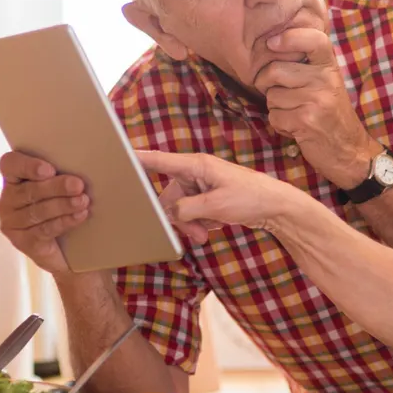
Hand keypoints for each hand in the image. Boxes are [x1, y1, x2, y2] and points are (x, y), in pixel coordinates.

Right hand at [0, 151, 90, 273]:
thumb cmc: (62, 205)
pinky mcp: (22, 241)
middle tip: (78, 185)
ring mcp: (12, 222)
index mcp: (14, 178)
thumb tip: (81, 163)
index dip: (27, 165)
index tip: (49, 170)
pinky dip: (64, 222)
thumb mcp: (59, 186)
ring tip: (83, 201)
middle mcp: (8, 199)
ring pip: (37, 211)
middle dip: (56, 187)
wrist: (66, 247)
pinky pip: (43, 229)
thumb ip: (60, 174)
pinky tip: (79, 216)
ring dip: (63, 205)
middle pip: (29, 190)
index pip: (10, 164)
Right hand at [138, 151, 296, 243]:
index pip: (159, 160)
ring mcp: (202, 186)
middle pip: (167, 195)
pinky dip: (197, 224)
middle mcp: (196, 172)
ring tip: (202, 236)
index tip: (117, 157)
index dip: (137, 160)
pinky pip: (191, 212)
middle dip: (176, 217)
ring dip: (188, 224)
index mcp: (195, 165)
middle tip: (192, 233)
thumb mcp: (214, 206)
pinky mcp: (208, 198)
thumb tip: (169, 214)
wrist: (276, 208)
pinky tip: (209, 230)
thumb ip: (185, 209)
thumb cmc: (251, 198)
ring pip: (179, 208)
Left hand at [253, 28, 379, 187]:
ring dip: (276, 108)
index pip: (314, 39)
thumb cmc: (331, 114)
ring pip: (271, 96)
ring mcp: (316, 100)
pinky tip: (296, 127)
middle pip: (275, 70)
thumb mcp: (326, 82)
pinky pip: (275, 117)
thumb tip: (270, 45)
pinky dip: (280, 125)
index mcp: (329, 66)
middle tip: (278, 92)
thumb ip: (307, 64)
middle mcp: (325, 79)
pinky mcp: (306, 121)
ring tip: (294, 113)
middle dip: (265, 83)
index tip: (271, 43)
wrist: (350, 150)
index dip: (289, 37)